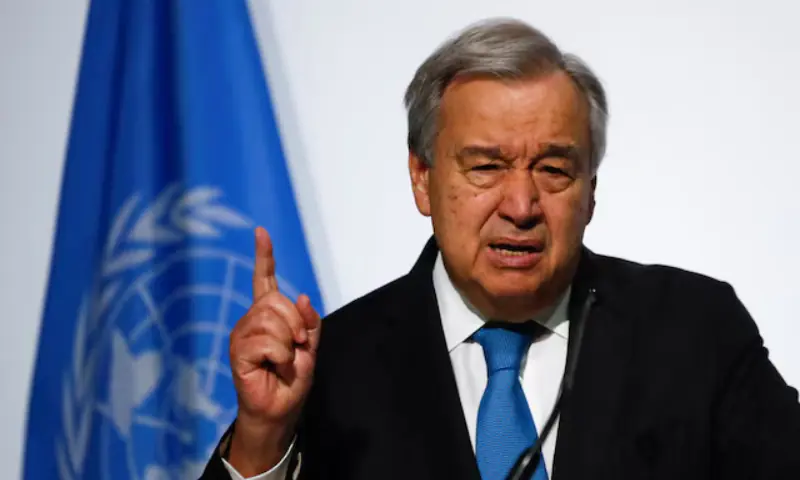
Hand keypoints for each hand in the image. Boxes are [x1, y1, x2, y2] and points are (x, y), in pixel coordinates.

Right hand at [227, 226, 320, 474]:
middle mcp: (251, 320)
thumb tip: (299, 296)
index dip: (263, 256)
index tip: (261, 232)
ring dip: (287, 341)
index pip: (263, 279)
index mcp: (268, 314)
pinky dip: (279, 354)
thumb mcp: (309, 345)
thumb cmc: (292, 378)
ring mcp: (242, 335)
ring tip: (284, 358)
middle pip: (274, 300)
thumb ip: (308, 321)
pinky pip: (265, 340)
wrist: (281, 408)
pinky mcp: (238, 352)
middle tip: (297, 345)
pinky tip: (274, 366)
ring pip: (269, 319)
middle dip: (294, 322)